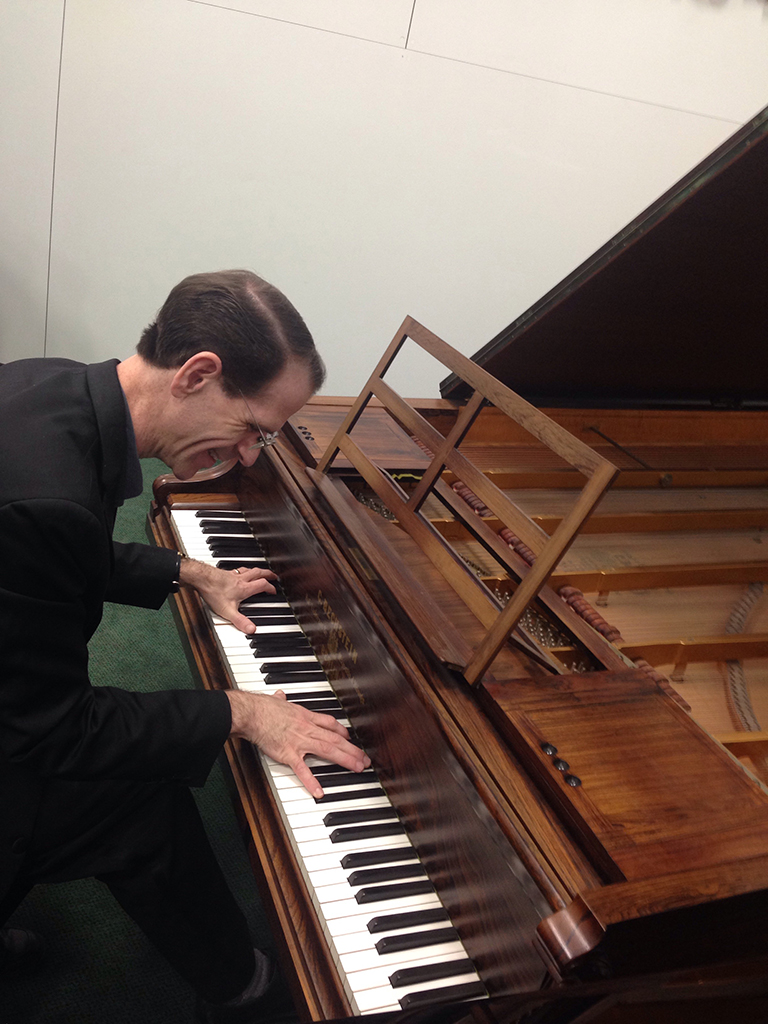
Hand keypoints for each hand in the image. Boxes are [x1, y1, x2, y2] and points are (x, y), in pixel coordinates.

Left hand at [179, 558, 275, 632]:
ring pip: (249, 569)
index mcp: (244, 588)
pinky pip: (238, 569)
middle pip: (258, 573)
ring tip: (259, 572)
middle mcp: (240, 579)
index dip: (270, 588)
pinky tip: (238, 573)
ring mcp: (232, 574)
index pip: (262, 585)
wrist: (201, 578)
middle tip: (273, 575)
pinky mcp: (225, 572)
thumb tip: (252, 629)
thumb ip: (240, 621)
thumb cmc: (213, 592)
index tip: (274, 591)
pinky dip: (243, 570)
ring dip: (257, 570)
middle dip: (267, 574)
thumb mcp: (228, 611)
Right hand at [227, 689, 370, 796]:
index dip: (342, 731)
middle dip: (352, 749)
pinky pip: (303, 769)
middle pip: (336, 739)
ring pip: (328, 750)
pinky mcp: (289, 753)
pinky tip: (320, 792)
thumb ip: (281, 700)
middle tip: (365, 759)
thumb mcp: (277, 700)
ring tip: (358, 768)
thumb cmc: (262, 707)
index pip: (330, 724)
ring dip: (345, 759)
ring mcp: (300, 742)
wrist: (253, 713)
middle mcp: (307, 729)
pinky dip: (312, 781)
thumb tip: (280, 695)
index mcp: (305, 716)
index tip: (349, 737)